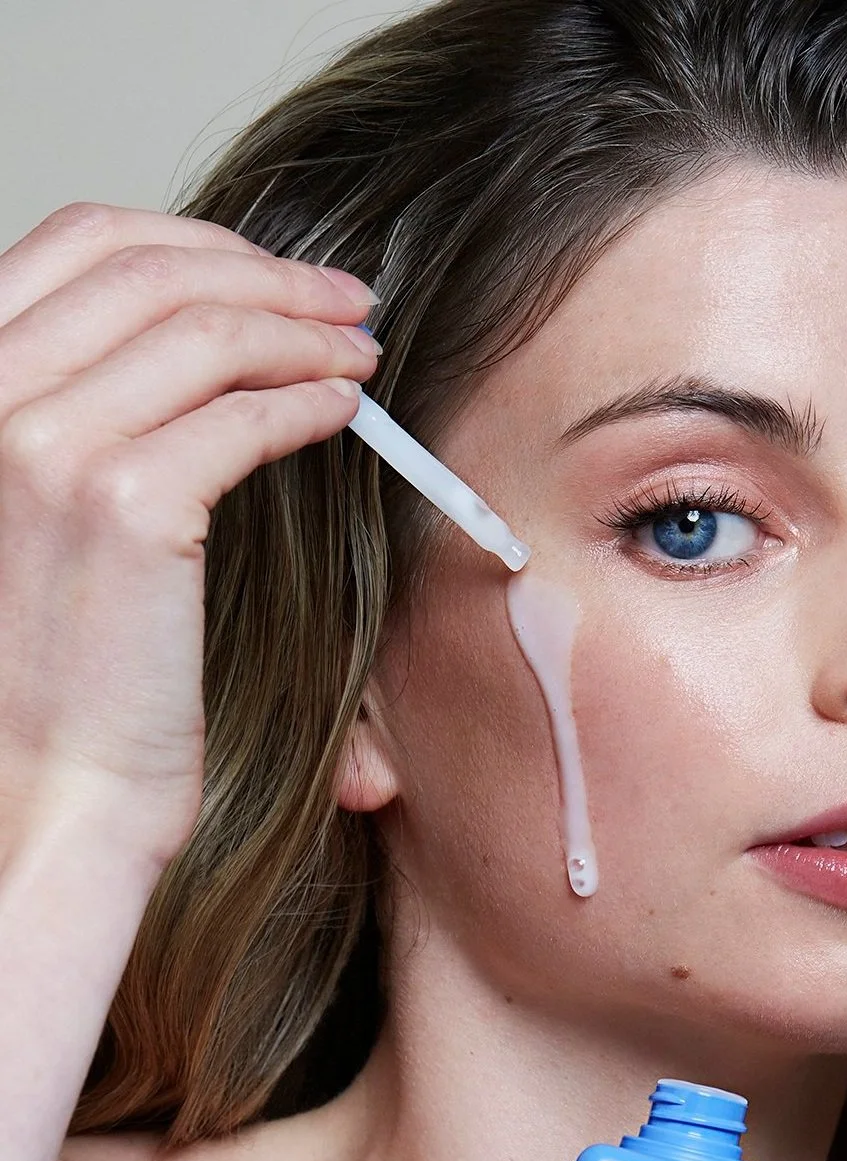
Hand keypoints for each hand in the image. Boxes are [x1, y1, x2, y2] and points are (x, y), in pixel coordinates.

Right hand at [0, 202, 376, 862]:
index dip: (193, 240)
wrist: (48, 787)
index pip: (77, 242)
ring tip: (361, 354)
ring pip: (205, 330)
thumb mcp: (39, 509)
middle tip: (346, 300)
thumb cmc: (59, 670)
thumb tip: (196, 338)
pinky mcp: (124, 506)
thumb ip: (85, 410)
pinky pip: (244, 417)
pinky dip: (309, 400)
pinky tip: (345, 412)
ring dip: (303, 329)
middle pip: (149, 268)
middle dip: (267, 272)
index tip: (268, 269)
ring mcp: (47, 446)